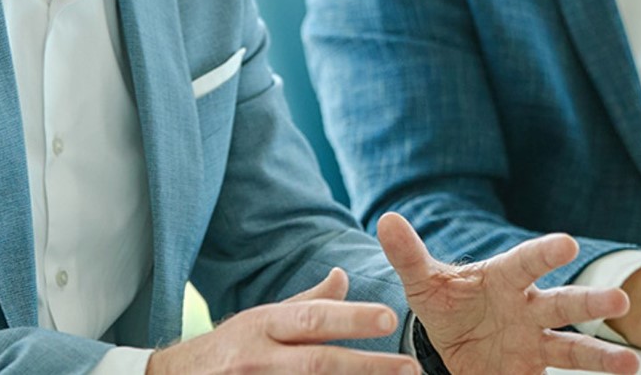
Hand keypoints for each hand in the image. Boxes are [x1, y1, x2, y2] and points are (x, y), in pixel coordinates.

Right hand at [146, 268, 417, 374]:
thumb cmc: (230, 348)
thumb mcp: (261, 319)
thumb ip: (307, 302)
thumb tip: (344, 276)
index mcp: (263, 326)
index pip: (312, 319)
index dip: (350, 318)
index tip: (389, 318)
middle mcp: (258, 359)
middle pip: (318, 363)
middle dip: (367, 366)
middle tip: (410, 367)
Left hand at [376, 212, 639, 374]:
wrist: (448, 341)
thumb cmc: (445, 301)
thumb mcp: (422, 281)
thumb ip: (407, 254)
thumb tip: (386, 220)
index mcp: (503, 279)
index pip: (526, 262)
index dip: (545, 253)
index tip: (567, 244)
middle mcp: (529, 309)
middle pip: (565, 304)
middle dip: (591, 302)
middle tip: (619, 301)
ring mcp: (535, 343)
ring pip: (574, 349)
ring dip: (603, 357)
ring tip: (631, 366)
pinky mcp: (533, 371)